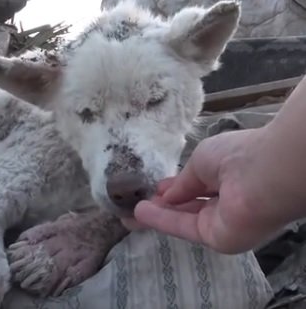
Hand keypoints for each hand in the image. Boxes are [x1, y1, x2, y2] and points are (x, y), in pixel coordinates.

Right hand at [122, 128, 287, 253]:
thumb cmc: (235, 156)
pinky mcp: (217, 239)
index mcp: (226, 179)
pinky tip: (141, 213)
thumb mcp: (200, 161)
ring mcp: (222, 223)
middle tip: (136, 205)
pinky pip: (185, 228)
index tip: (152, 189)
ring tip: (130, 213)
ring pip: (183, 220)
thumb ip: (183, 182)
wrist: (264, 172)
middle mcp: (225, 203)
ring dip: (157, 215)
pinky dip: (162, 221)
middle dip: (162, 206)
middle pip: (188, 208)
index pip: (197, 188)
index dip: (174, 189)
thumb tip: (166, 193)